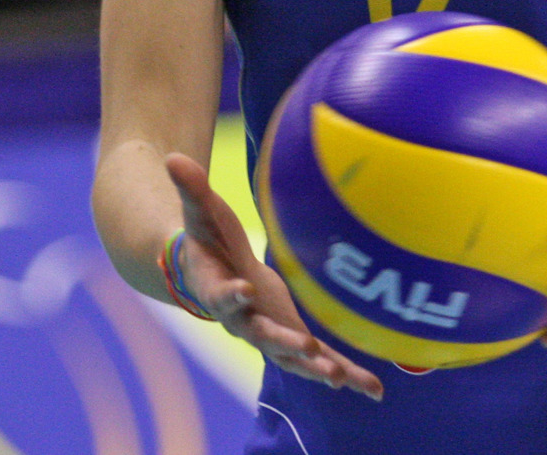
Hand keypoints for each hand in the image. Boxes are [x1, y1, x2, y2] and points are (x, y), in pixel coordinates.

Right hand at [163, 153, 383, 399]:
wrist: (217, 276)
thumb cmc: (211, 242)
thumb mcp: (203, 215)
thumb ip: (192, 191)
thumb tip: (172, 157)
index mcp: (220, 293)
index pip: (224, 296)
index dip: (232, 295)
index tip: (244, 290)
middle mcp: (244, 322)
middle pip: (263, 337)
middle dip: (284, 343)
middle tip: (306, 347)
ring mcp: (270, 336)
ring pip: (293, 358)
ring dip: (316, 368)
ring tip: (340, 377)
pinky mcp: (293, 340)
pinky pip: (320, 361)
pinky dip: (347, 375)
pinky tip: (373, 389)